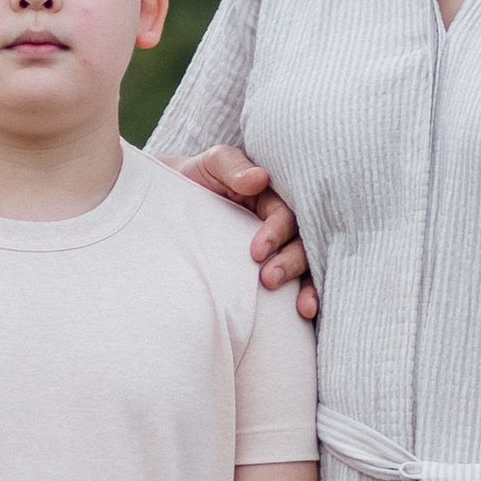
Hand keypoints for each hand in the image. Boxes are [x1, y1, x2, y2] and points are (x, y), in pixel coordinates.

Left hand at [168, 147, 318, 321]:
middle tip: (270, 280)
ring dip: (308, 287)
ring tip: (302, 309)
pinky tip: (308, 316)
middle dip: (292, 263)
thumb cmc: (196, 178)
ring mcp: (280, 247)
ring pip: (306, 265)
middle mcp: (282, 223)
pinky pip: (295, 284)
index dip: (277, 232)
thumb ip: (232, 167)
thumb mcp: (212, 164)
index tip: (256, 252)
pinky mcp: (270, 269)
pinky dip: (305, 298)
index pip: (286, 214)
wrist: (171, 202)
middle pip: (301, 242)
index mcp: (273, 196)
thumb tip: (259, 179)